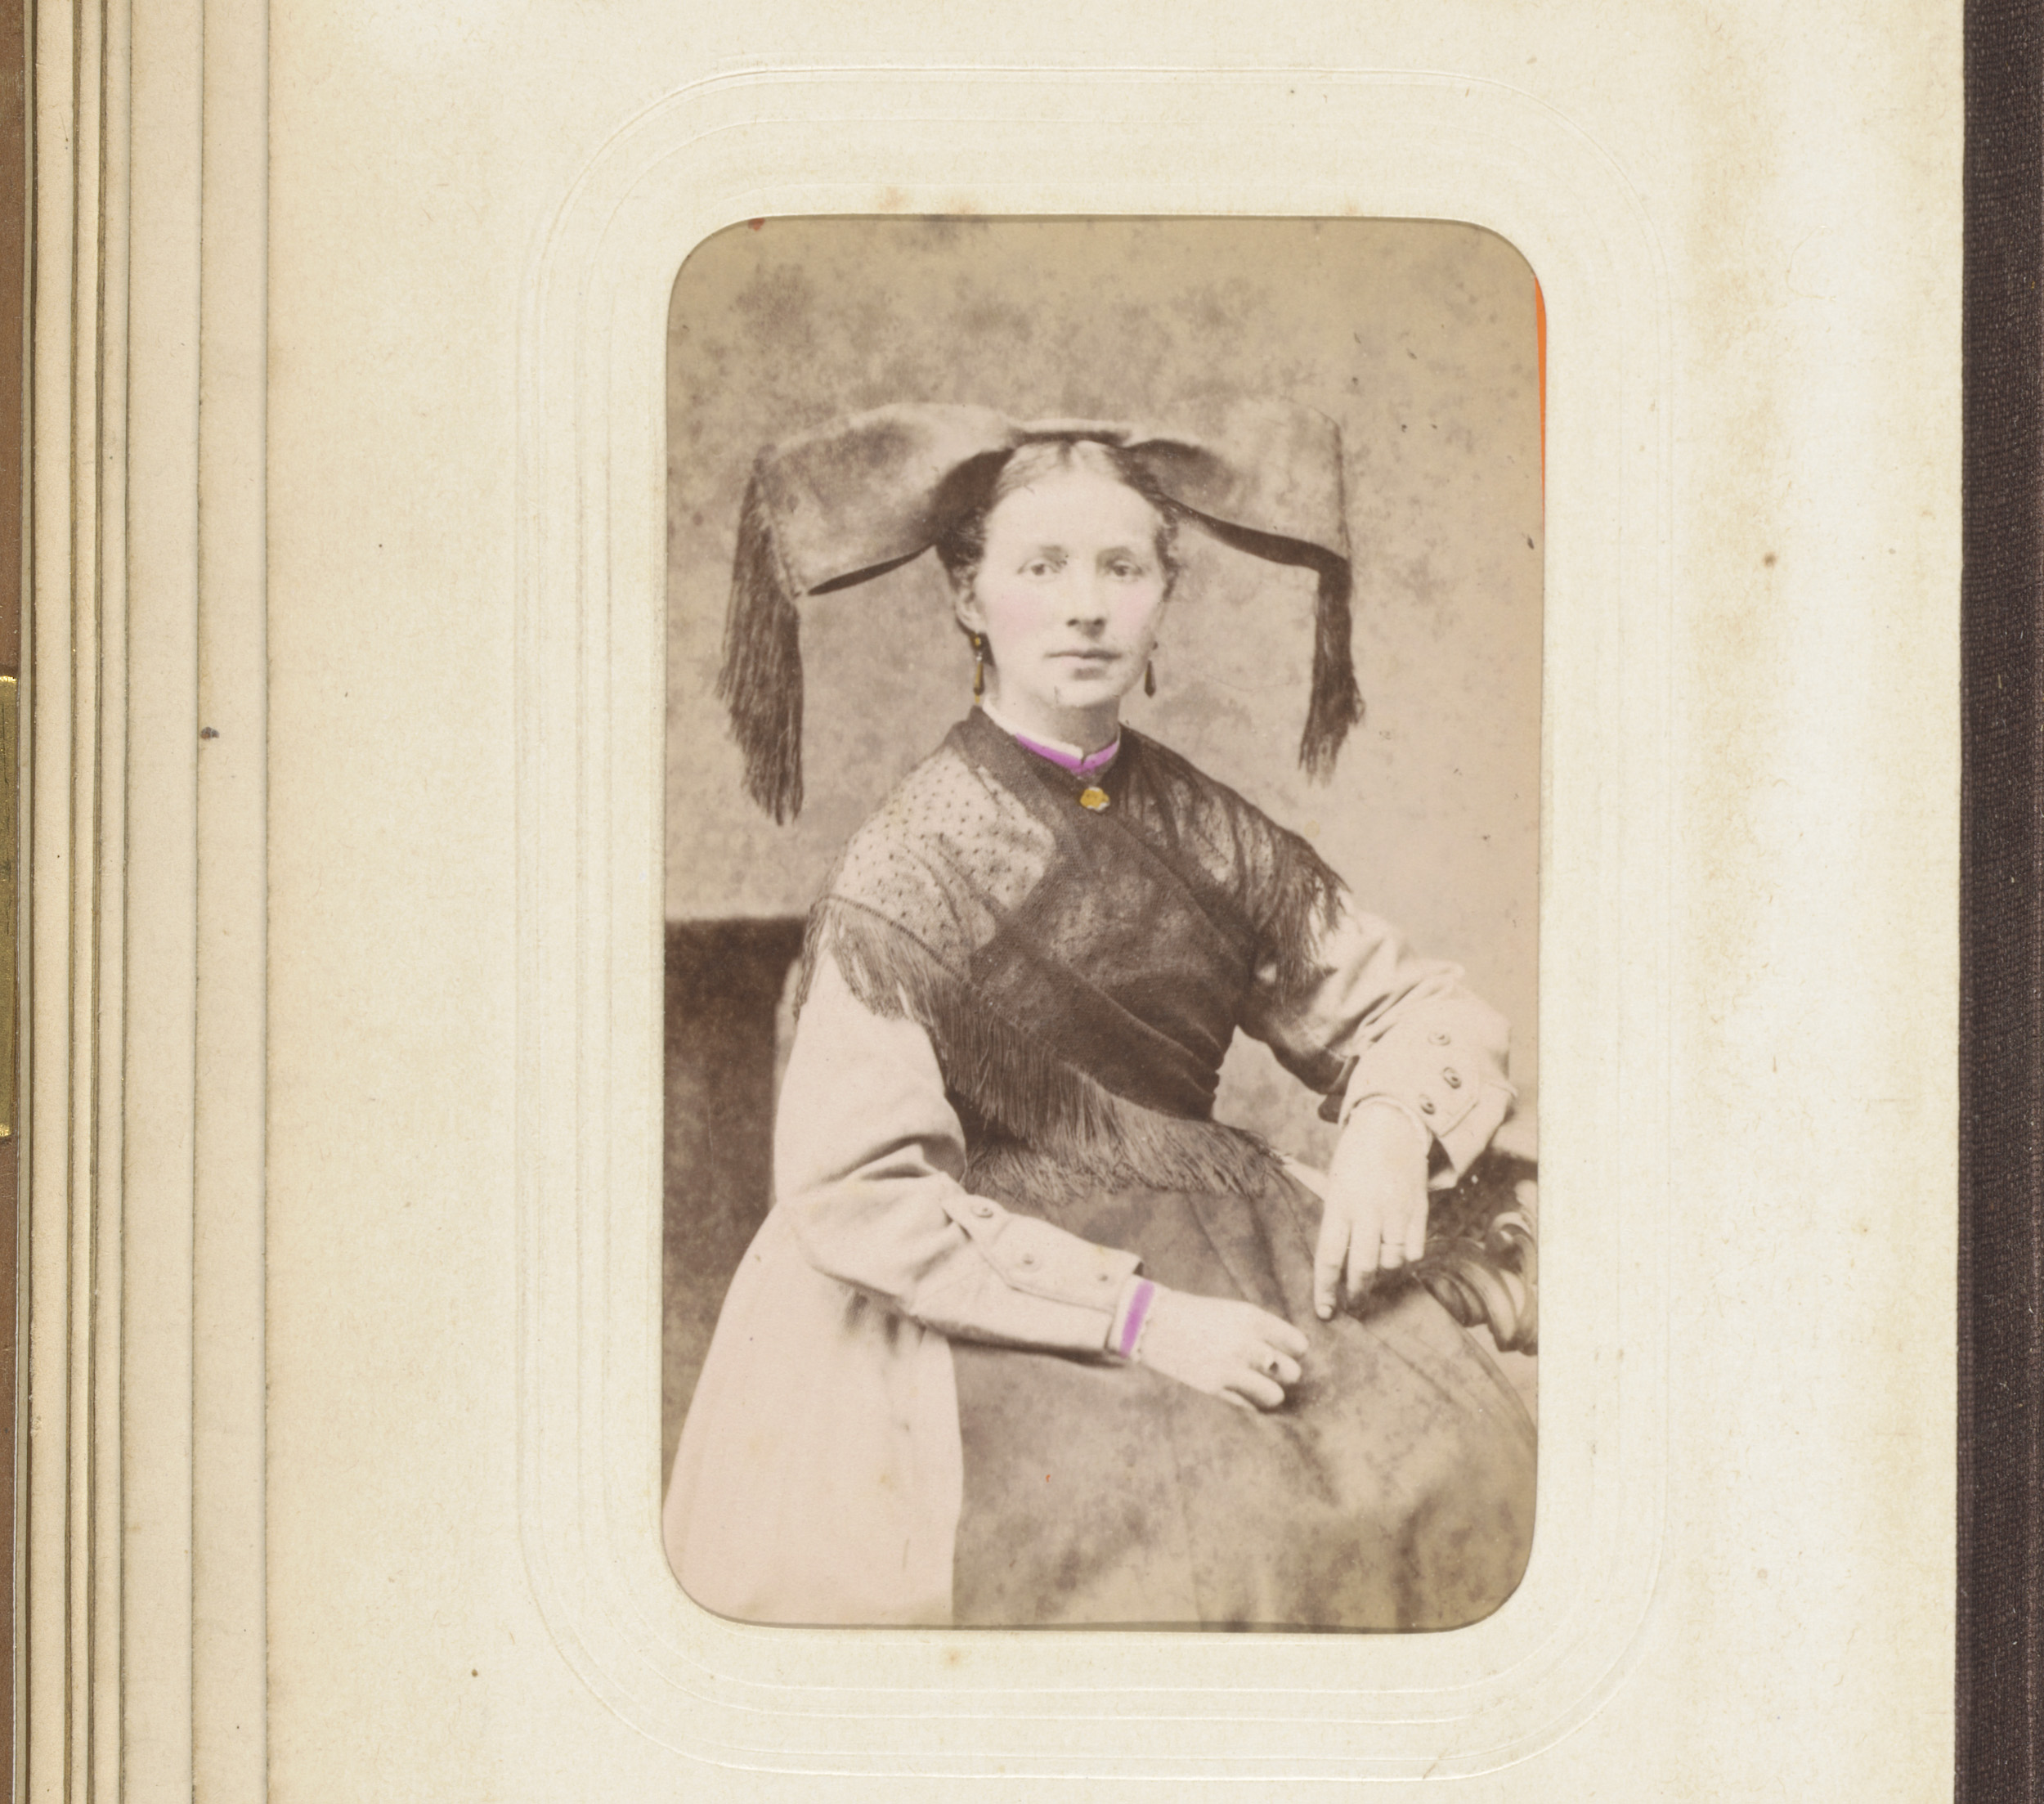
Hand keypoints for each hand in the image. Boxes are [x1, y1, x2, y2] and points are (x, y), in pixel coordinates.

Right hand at [1134, 1287, 1308, 1410]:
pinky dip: (1247, 1401)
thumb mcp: (1235, 1313)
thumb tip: (1290, 1358)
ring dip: (1267, 1392)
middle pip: (1292, 1372)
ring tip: (1254, 1386)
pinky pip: (1250, 1405)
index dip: (1292, 1351)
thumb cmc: (1199, 1317)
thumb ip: (1263, 1332)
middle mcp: (1246, 1343)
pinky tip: (1234, 1389)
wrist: (1155, 1323)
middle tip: (1267, 1370)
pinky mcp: (1214, 1387)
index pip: (1299, 1345)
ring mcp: (1230, 1367)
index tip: (1280, 1351)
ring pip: (1275, 1395)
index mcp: (1253, 1319)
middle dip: (1282, 1374)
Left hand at [1313, 1100, 1431, 1319]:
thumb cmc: (1355, 1159)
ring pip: (1391, 1263)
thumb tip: (1335, 1268)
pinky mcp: (1419, 1210)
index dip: (1325, 1290)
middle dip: (1356, 1293)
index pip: (1328, 1257)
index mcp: (1339, 1204)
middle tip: (1353, 1303)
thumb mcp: (1334, 1186)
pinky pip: (1414, 1251)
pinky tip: (1396, 1258)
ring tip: (1375, 1277)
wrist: (1391, 1125)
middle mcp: (1368, 1210)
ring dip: (1382, 1277)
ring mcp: (1396, 1210)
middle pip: (1362, 1267)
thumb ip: (1337, 1223)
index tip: (1325, 1312)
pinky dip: (1405, 1262)